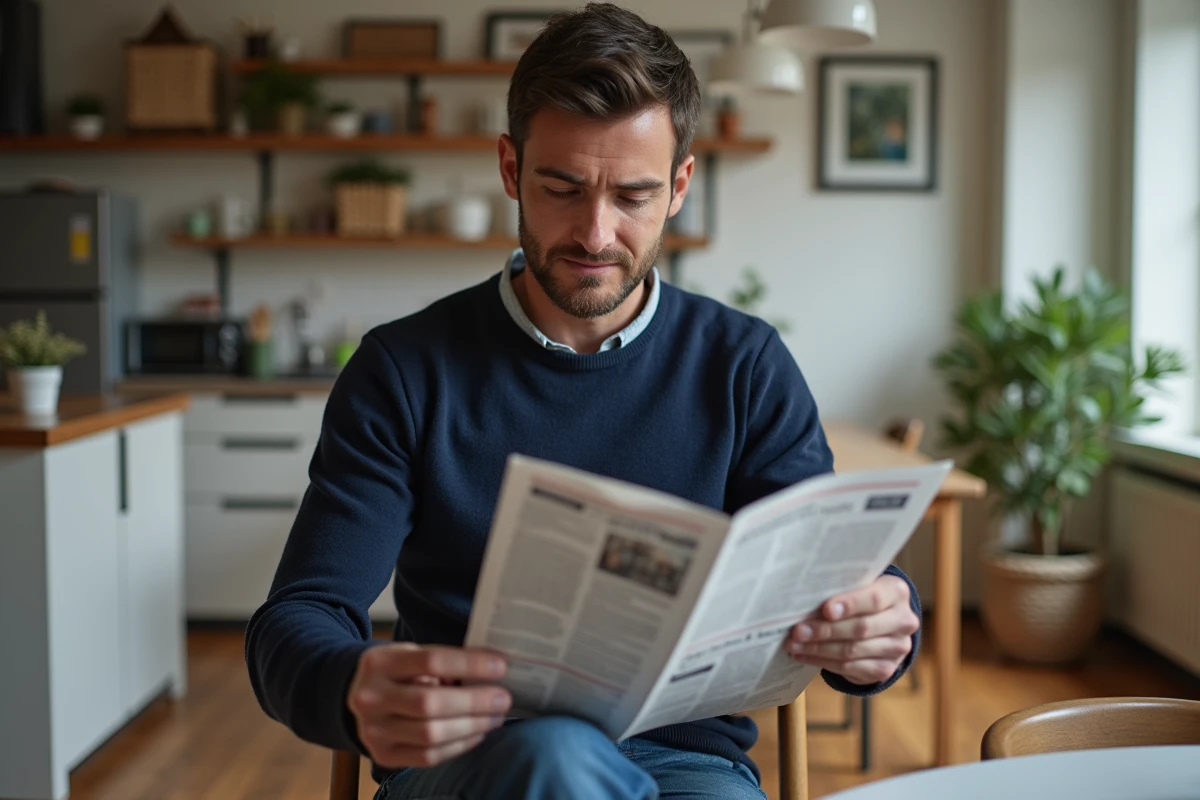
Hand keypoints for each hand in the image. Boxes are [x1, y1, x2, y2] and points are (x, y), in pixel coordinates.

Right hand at [346, 643, 511, 767]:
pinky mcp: (383, 755)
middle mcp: (371, 698)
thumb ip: (442, 661)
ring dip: (471, 726)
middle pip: (430, 703)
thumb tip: (492, 669)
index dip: (469, 665)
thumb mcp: (409, 654)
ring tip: (495, 717)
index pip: (431, 661)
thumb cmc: (396, 671)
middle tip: (503, 698)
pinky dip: (458, 746)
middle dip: (474, 702)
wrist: (354, 696)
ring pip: (430, 734)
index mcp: (379, 663)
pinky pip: (427, 757)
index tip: (500, 666)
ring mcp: (374, 730)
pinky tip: (476, 734)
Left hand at [786, 575, 918, 685]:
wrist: (883, 625)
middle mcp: (903, 620)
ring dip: (818, 649)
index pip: (874, 599)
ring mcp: (897, 647)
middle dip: (825, 630)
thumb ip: (840, 589)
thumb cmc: (861, 599)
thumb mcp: (858, 587)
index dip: (849, 605)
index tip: (825, 610)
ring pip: (852, 650)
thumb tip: (804, 597)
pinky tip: (804, 656)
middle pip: (861, 628)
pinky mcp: (886, 669)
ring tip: (794, 645)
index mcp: (896, 592)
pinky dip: (823, 662)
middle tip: (797, 631)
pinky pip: (850, 667)